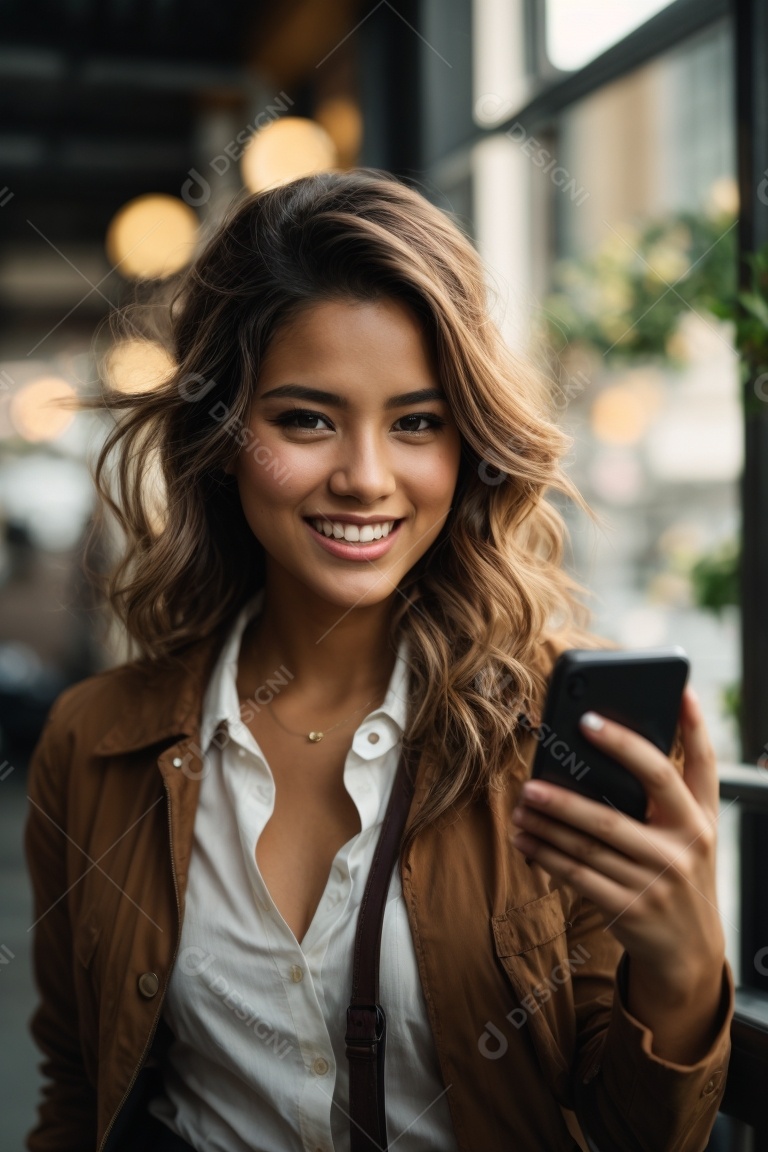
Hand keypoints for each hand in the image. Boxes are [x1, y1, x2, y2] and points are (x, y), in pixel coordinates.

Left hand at [510, 685, 726, 1061]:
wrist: (691, 953)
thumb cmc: (679, 873)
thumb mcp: (691, 834)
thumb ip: (669, 794)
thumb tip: (616, 740)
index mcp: (701, 818)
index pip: (703, 761)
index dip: (692, 724)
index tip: (674, 690)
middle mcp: (685, 846)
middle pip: (630, 801)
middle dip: (588, 775)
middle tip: (551, 756)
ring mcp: (658, 880)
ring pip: (591, 840)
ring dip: (550, 818)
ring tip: (524, 801)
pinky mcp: (630, 909)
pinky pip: (578, 873)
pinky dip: (545, 854)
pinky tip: (525, 839)